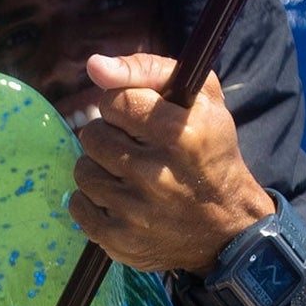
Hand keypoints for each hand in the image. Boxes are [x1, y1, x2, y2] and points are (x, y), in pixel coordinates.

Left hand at [69, 51, 276, 274]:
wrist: (227, 226)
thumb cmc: (210, 151)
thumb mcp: (202, 99)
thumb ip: (148, 70)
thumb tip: (94, 66)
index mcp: (179, 133)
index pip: (115, 101)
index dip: (122, 105)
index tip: (137, 116)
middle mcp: (156, 174)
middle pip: (93, 135)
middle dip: (109, 135)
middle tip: (133, 146)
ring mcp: (135, 211)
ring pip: (83, 170)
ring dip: (99, 167)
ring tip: (126, 172)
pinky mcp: (120, 240)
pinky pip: (78, 206)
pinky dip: (93, 199)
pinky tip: (118, 197)